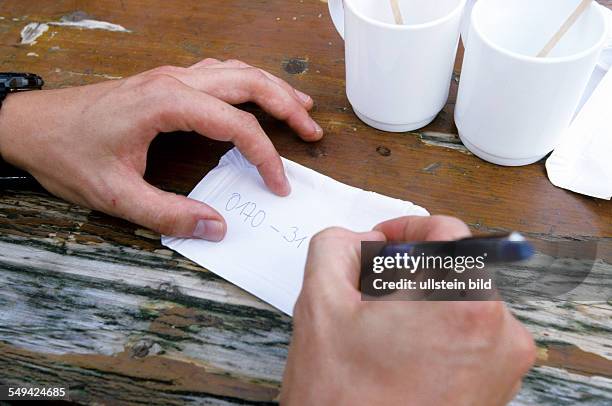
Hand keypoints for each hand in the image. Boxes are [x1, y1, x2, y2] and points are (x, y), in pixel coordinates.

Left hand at [0, 58, 322, 240]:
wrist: (30, 126)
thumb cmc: (68, 154)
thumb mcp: (116, 195)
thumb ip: (168, 214)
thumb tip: (217, 227)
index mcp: (167, 103)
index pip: (237, 124)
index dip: (265, 156)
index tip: (277, 185)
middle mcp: (174, 81)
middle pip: (248, 81)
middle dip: (287, 104)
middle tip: (312, 130)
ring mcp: (170, 77)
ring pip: (236, 71)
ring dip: (272, 88)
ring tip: (300, 107)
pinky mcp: (165, 82)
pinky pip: (219, 73)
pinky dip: (248, 83)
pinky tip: (256, 98)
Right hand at [282, 216, 535, 405]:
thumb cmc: (345, 400)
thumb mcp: (320, 304)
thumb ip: (336, 247)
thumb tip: (361, 238)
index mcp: (464, 301)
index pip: (448, 232)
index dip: (407, 231)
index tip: (385, 245)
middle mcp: (500, 332)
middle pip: (458, 269)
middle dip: (412, 273)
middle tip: (373, 295)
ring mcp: (505, 365)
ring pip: (464, 303)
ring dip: (425, 305)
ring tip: (384, 334)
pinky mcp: (500, 389)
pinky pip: (473, 338)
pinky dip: (440, 335)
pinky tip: (403, 357)